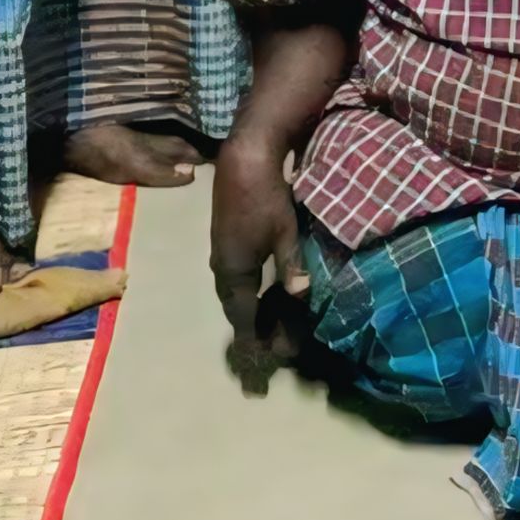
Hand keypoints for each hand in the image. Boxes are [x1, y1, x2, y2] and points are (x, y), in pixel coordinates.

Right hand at [208, 121, 307, 343]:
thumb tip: (300, 296)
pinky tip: (258, 289)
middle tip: (269, 344)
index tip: (259, 359)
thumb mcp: (285, 233)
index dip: (252, 339)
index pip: (242, 317)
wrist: (243, 160)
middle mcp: (222, 267)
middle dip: (250, 328)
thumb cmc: (266, 198)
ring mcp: (219, 253)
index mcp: (235, 272)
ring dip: (246, 308)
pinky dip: (244, 290)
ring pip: (231, 291)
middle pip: (234, 307)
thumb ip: (291, 266)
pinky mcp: (222, 240)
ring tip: (265, 322)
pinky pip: (231, 277)